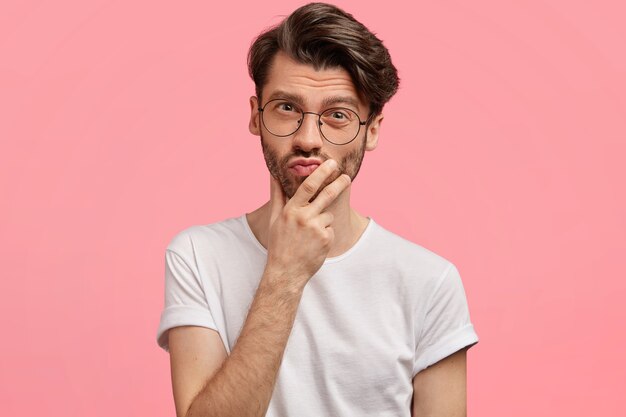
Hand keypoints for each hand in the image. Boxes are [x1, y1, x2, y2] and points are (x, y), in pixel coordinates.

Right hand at [265, 159, 350, 286]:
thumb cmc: (279, 244)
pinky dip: (325, 234)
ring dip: (323, 221)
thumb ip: (277, 195)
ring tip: (309, 235)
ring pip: (328, 215)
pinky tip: (314, 244)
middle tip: (347, 177)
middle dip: (338, 184)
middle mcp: (304, 217)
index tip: (330, 163)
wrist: (286, 272)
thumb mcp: (275, 219)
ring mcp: (316, 228)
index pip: (308, 186)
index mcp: (291, 210)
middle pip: (326, 195)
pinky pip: (330, 229)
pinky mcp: (326, 239)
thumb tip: (273, 175)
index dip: (321, 173)